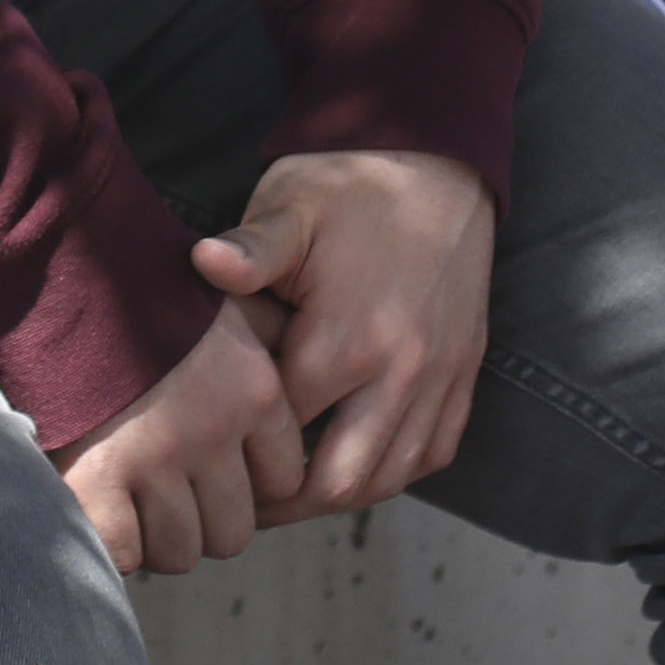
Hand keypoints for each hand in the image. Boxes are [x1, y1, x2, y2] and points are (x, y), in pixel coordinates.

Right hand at [55, 292, 304, 576]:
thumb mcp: (223, 301)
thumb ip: (268, 332)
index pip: (282, 481)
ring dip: (154, 534)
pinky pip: (123, 552)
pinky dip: (111, 541)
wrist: (55, 273)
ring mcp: (154, 460)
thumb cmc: (141, 291)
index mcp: (254, 390)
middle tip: (164, 485)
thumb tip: (294, 351)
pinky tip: (97, 503)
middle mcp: (212, 430)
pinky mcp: (96, 482)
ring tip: (128, 490)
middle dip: (201, 518)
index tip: (212, 463)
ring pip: (181, 551)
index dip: (245, 480)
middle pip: (232, 531)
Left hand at [188, 148, 493, 513]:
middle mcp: (400, 375)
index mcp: (347, 341)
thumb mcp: (294, 204)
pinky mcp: (464, 374)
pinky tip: (359, 459)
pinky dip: (396, 470)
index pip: (284, 436)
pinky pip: (434, 453)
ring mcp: (439, 379)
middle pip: (339, 483)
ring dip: (342, 494)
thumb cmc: (353, 184)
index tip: (210, 459)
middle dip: (288, 501)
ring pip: (390, 479)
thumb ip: (252, 249)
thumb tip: (200, 260)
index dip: (244, 452)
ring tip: (294, 490)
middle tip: (245, 499)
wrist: (440, 163)